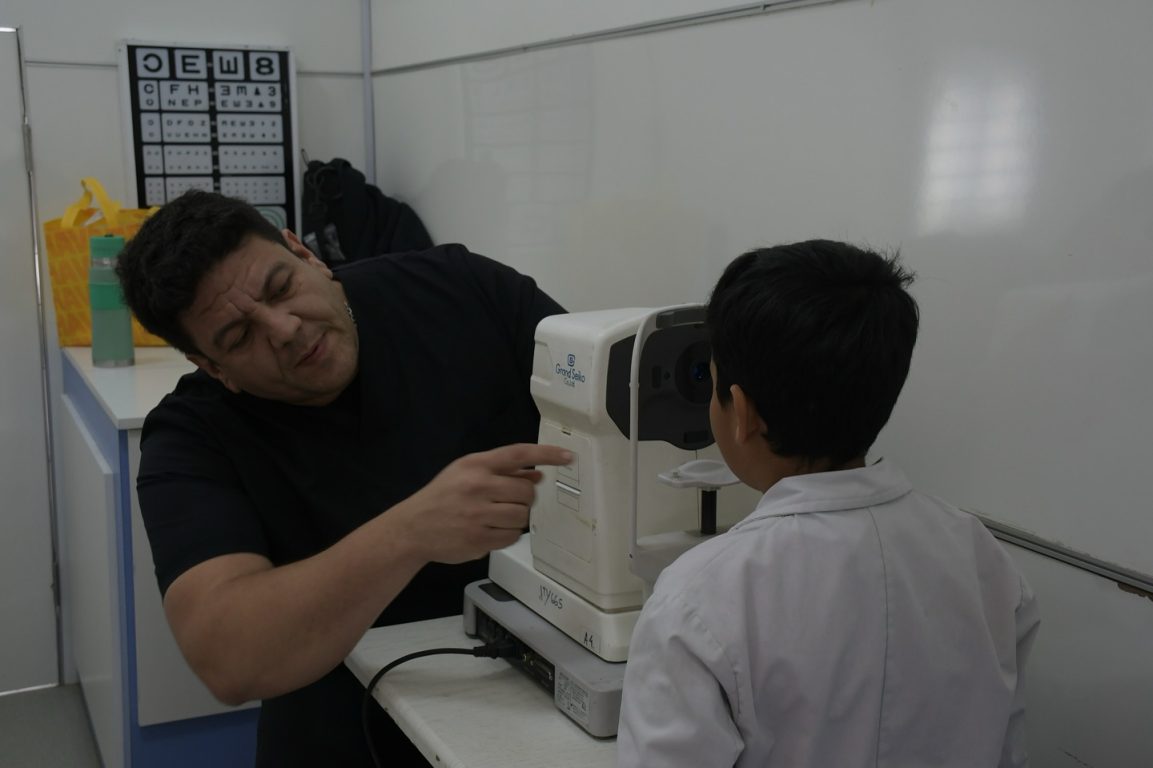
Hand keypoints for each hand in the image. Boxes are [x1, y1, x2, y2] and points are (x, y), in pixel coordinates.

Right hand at [398, 443, 572, 563]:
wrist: (413, 528)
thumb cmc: (443, 496)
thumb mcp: (466, 473)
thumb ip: (502, 471)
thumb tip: (538, 474)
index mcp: (476, 465)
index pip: (519, 454)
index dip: (547, 454)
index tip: (568, 457)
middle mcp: (478, 486)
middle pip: (527, 491)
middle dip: (525, 498)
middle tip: (510, 501)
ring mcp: (478, 515)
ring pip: (522, 516)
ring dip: (517, 518)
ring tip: (498, 516)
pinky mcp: (478, 539)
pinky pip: (511, 537)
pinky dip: (507, 535)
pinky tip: (490, 530)